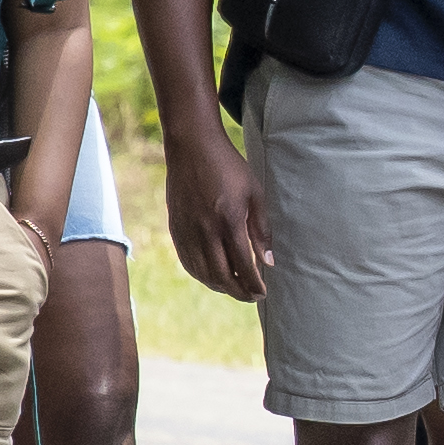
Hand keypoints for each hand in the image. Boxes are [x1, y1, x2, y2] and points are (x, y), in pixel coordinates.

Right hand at [166, 127, 273, 301]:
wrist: (192, 147)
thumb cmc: (228, 167)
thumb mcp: (254, 193)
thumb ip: (261, 229)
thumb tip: (268, 262)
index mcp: (228, 220)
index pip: (243, 265)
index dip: (254, 284)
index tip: (263, 292)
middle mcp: (205, 230)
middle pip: (221, 276)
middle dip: (239, 292)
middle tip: (252, 297)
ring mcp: (187, 231)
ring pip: (202, 273)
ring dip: (220, 286)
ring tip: (235, 289)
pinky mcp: (176, 228)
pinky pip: (187, 262)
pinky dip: (201, 275)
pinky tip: (212, 277)